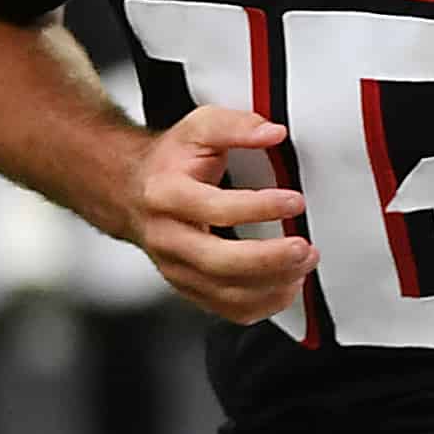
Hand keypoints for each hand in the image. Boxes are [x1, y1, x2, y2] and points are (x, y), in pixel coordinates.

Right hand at [126, 106, 315, 323]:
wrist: (129, 190)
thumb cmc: (169, 162)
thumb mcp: (199, 128)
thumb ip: (236, 126)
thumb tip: (272, 132)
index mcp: (167, 195)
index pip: (215, 208)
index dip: (258, 207)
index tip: (294, 201)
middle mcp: (167, 236)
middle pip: (217, 262)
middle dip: (267, 259)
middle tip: (304, 249)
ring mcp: (174, 266)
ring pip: (222, 292)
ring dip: (269, 286)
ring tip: (302, 267)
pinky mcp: (186, 286)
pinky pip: (224, 308)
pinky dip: (259, 305)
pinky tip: (285, 287)